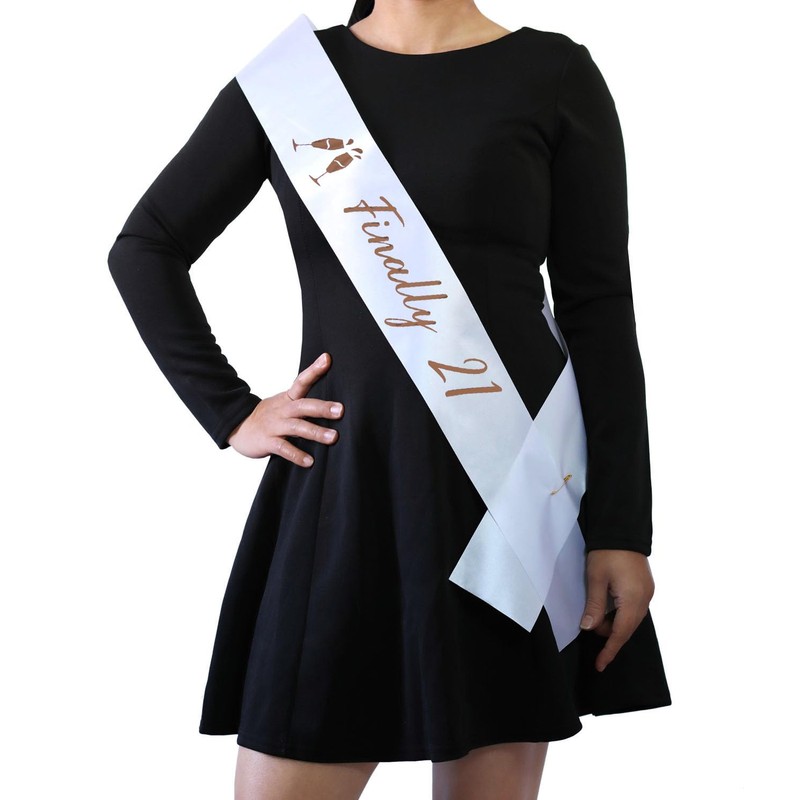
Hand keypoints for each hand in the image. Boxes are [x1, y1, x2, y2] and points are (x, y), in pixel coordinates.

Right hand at [226, 352, 343, 463]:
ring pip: (296, 427)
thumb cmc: (268, 417)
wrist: (237, 427)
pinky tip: (310, 461)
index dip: (314, 370)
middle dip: (322, 407)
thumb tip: (332, 403)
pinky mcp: (267, 441)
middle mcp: (282, 410)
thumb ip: (304, 403)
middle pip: (303, 405)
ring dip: (315, 432)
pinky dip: (297, 455)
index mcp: (287, 399)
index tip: (327, 358)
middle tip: (341, 410)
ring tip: (333, 437)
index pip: (301, 381)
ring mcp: (274, 425)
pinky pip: (284, 448)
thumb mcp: (283, 404)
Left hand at [580, 549, 654, 672]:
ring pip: (631, 619)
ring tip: (596, 614)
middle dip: (609, 633)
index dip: (609, 650)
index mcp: (633, 600)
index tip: (600, 665)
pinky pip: (634, 609)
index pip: (621, 634)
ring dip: (615, 622)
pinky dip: (621, 613)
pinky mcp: (646, 587)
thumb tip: (588, 628)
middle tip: (589, 624)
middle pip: (627, 628)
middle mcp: (645, 600)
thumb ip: (594, 606)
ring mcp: (648, 593)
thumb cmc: (606, 553)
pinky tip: (609, 607)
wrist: (622, 530)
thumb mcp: (595, 579)